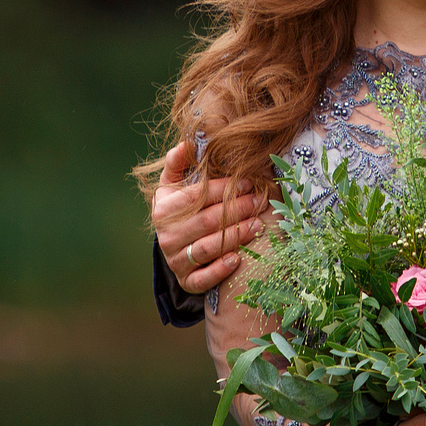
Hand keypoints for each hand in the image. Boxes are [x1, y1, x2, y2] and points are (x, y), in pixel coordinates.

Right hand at [151, 137, 267, 295]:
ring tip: (259, 225)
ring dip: (236, 236)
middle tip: (261, 201)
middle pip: (207, 221)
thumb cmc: (181, 207)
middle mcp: (166, 236)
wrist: (175, 244)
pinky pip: (202, 279)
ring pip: (208, 248)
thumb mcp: (175, 184)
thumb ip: (179, 162)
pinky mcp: (187, 281)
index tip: (249, 182)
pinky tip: (238, 259)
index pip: (197, 197)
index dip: (224, 188)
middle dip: (238, 210)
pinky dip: (220, 270)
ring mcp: (176, 261)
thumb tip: (187, 143)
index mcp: (164, 209)